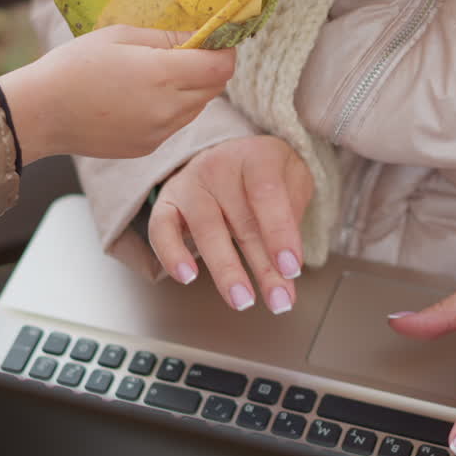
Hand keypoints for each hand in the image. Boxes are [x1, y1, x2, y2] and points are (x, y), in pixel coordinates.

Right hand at [0, 25, 234, 163]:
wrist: (40, 113)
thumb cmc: (75, 66)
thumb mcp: (120, 35)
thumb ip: (166, 37)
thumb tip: (199, 35)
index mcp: (163, 75)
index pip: (222, 66)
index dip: (224, 50)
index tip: (213, 39)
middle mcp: (168, 109)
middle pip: (215, 88)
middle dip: (209, 68)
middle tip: (186, 51)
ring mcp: (159, 132)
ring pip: (197, 107)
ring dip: (192, 89)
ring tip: (158, 74)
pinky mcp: (148, 146)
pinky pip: (175, 124)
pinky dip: (171, 109)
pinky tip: (141, 97)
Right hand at [148, 135, 311, 313]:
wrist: (233, 155)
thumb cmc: (268, 175)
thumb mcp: (294, 183)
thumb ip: (293, 222)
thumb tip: (287, 272)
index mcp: (257, 156)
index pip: (267, 192)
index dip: (280, 232)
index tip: (292, 269)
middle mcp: (220, 166)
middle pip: (241, 219)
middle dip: (262, 267)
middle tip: (278, 301)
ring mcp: (190, 183)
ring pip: (206, 228)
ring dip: (225, 270)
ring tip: (242, 300)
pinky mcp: (167, 202)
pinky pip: (161, 229)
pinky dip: (171, 254)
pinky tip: (187, 277)